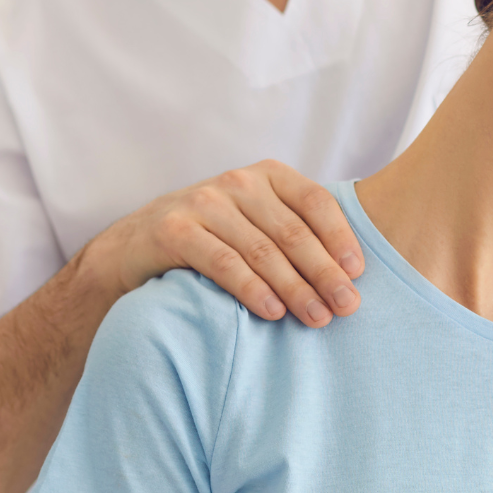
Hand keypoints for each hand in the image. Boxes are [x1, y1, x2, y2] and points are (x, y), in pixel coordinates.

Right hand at [80, 160, 363, 327]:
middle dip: (324, 272)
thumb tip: (353, 273)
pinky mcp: (174, 230)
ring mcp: (203, 202)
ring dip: (294, 287)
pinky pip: (223, 262)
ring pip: (261, 250)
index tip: (359, 274)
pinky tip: (272, 312)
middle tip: (347, 307)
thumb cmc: (213, 238)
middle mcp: (237, 182)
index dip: (340, 237)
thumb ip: (297, 232)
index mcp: (267, 175)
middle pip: (292, 231)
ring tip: (317, 317)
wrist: (134, 246)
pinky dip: (251, 289)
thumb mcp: (256, 222)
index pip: (315, 201)